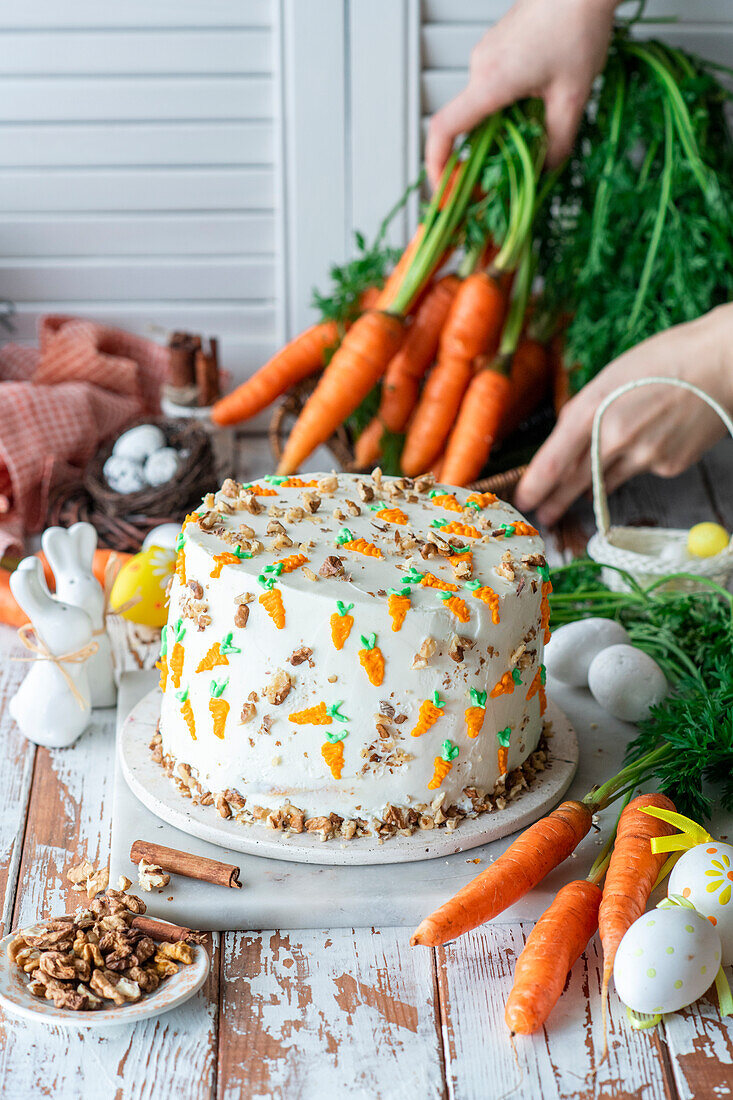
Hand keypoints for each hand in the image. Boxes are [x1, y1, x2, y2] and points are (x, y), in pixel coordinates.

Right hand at [425, 0, 616, 188]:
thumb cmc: (578, 26)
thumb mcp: (573, 97)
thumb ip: (557, 142)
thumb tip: (546, 169)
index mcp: (490, 81)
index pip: (444, 130)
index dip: (437, 165)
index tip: (444, 190)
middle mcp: (480, 66)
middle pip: (466, 125)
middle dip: (481, 154)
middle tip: (506, 173)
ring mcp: (487, 54)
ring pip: (483, 107)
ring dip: (501, 128)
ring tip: (534, 130)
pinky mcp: (499, 47)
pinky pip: (494, 88)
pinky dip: (508, 107)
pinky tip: (538, 104)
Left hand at [514, 306, 732, 526]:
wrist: (723, 363)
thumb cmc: (665, 360)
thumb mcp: (610, 376)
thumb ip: (584, 411)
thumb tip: (566, 440)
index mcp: (593, 409)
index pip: (553, 461)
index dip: (534, 486)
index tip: (521, 500)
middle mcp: (615, 438)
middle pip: (574, 482)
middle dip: (554, 502)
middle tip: (541, 515)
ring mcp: (645, 455)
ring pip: (606, 480)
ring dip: (589, 488)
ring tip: (576, 495)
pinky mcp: (669, 466)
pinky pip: (640, 470)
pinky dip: (637, 461)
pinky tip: (652, 439)